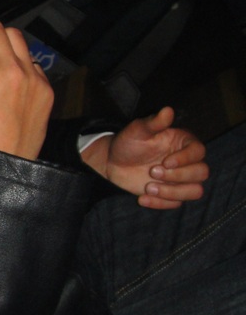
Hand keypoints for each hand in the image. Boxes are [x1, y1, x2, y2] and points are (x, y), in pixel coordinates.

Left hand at [81, 107, 207, 209]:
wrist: (113, 161)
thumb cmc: (128, 142)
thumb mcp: (137, 130)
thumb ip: (154, 122)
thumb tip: (168, 110)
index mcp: (183, 143)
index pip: (199, 151)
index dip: (185, 159)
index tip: (165, 161)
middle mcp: (187, 162)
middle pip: (202, 172)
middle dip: (178, 175)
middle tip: (152, 172)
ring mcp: (181, 180)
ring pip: (195, 191)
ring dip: (173, 192)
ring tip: (148, 187)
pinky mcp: (171, 194)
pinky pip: (177, 204)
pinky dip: (160, 203)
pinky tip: (142, 198)